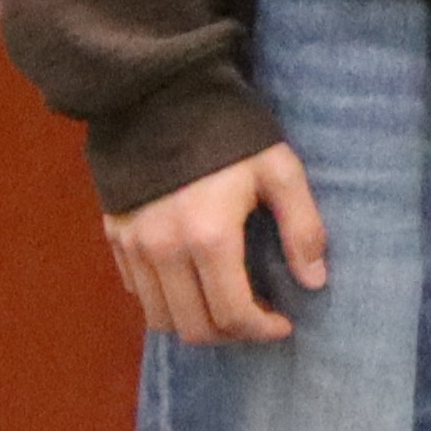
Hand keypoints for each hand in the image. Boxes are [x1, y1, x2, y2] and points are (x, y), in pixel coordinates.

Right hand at [105, 142, 329, 345]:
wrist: (162, 96)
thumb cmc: (231, 132)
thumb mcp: (280, 170)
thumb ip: (302, 227)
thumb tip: (316, 281)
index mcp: (209, 237)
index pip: (232, 314)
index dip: (262, 330)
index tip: (284, 324)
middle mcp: (163, 252)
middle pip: (193, 327)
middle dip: (232, 335)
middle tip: (258, 320)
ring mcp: (133, 247)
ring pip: (159, 318)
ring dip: (196, 323)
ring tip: (228, 306)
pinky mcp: (115, 237)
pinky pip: (137, 292)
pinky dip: (167, 302)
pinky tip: (193, 284)